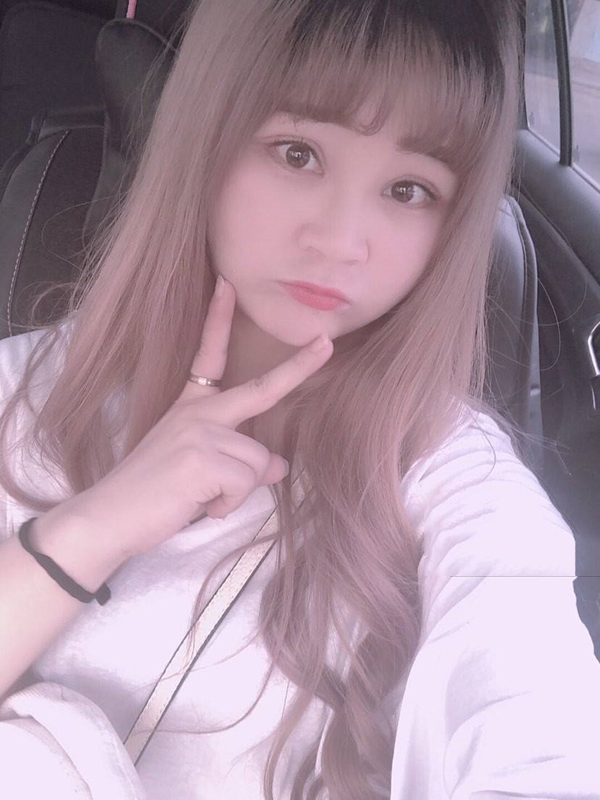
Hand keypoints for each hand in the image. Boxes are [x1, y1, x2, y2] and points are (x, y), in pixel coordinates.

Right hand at [73, 276, 332, 559]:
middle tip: (327, 344)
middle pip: (260, 390)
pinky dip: (228, 504)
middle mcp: (197, 412)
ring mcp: (199, 432)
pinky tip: (201, 505)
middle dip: (298, 367)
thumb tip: (280, 466)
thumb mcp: (198, 470)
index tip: (227, 284)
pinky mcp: (202, 459)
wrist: (109, 516)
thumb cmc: (152, 495)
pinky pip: (246, 483)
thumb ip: (237, 461)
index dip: (218, 318)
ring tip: (202, 497)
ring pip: (258, 462)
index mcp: (190, 405)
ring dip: (238, 491)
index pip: (208, 356)